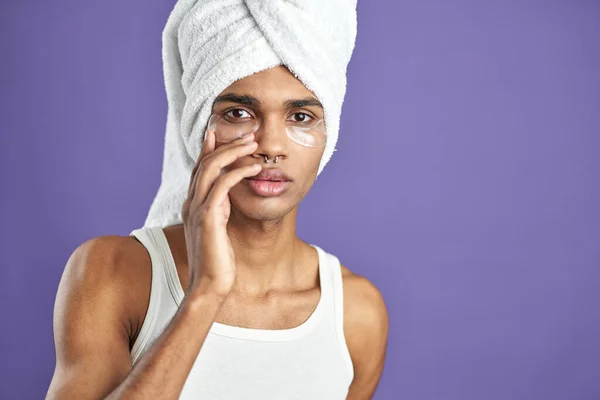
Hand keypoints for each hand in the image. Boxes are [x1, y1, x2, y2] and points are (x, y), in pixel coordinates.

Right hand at [181, 129, 260, 296]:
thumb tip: (225, 200)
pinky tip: (254, 166)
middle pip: (204, 163)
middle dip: (226, 144)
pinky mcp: (208, 217)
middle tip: (247, 133)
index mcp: (192, 205)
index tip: (220, 132)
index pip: (199, 169)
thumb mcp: (217, 231)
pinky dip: (238, 171)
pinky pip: (223, 185)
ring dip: (234, 151)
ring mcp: (197, 209)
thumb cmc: (217, 262)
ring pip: (211, 168)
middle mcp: (191, 203)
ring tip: (253, 142)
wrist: (209, 286)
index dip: (208, 149)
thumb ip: (218, 212)